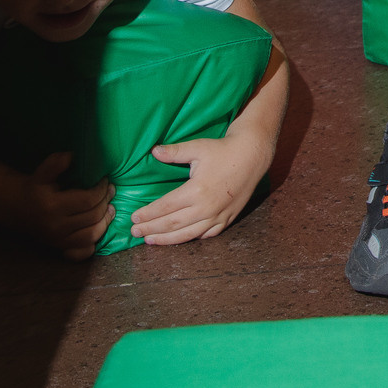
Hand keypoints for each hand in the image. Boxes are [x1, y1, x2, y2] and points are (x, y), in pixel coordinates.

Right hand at [20, 152, 113, 260]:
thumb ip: (55, 164)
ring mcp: (58, 240)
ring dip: (105, 221)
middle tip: (109, 191)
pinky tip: (97, 229)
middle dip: (105, 202)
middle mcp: (56, 226)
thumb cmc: (34, 188)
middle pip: (93, 216)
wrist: (17, 208)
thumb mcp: (42, 173)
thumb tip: (70, 156)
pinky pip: (82, 252)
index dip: (101, 189)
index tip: (105, 181)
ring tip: (109, 208)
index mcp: (53, 206)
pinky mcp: (59, 248)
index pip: (88, 200)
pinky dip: (93, 244)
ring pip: (91, 235)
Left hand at [133, 130, 271, 244]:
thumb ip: (174, 152)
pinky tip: (179, 238)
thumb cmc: (223, 150)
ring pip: (187, 234)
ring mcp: (217, 216)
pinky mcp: (227, 218)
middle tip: (134, 232)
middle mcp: (206, 208)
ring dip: (166, 239)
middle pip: (172, 224)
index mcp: (196, 191)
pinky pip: (206, 234)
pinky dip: (190, 238)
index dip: (148, 214)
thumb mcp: (198, 147)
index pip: (165, 207)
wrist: (252, 155)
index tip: (134, 217)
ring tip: (150, 240)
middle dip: (151, 229)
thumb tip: (153, 151)